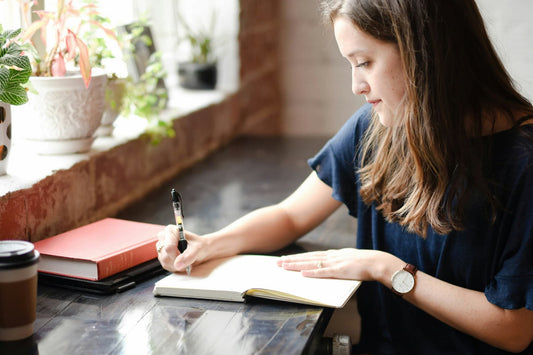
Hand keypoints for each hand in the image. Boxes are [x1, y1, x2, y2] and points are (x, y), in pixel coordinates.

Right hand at [156, 225, 205, 272]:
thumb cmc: (199, 245)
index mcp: (171, 231)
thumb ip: (189, 256)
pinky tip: (182, 262)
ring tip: (186, 260)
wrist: (200, 250)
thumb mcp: (198, 248)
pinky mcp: (162, 256)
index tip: (184, 256)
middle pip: (165, 255)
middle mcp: (163, 238)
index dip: (176, 254)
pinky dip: (175, 267)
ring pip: (165, 262)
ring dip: (177, 265)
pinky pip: (166, 265)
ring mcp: (161, 247)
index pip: (168, 246)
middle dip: (177, 260)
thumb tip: (177, 265)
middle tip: (187, 259)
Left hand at [278, 248, 393, 280]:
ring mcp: (334, 263)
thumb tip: (330, 268)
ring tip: (284, 266)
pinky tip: (301, 273)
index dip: (298, 257)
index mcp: (334, 254)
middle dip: (291, 260)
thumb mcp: (349, 260)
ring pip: (311, 263)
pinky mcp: (339, 271)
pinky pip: (322, 272)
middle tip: (278, 262)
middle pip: (307, 258)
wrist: (377, 262)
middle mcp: (331, 256)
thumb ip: (338, 263)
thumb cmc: (366, 264)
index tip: (287, 258)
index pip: (312, 255)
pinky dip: (311, 273)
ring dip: (296, 265)